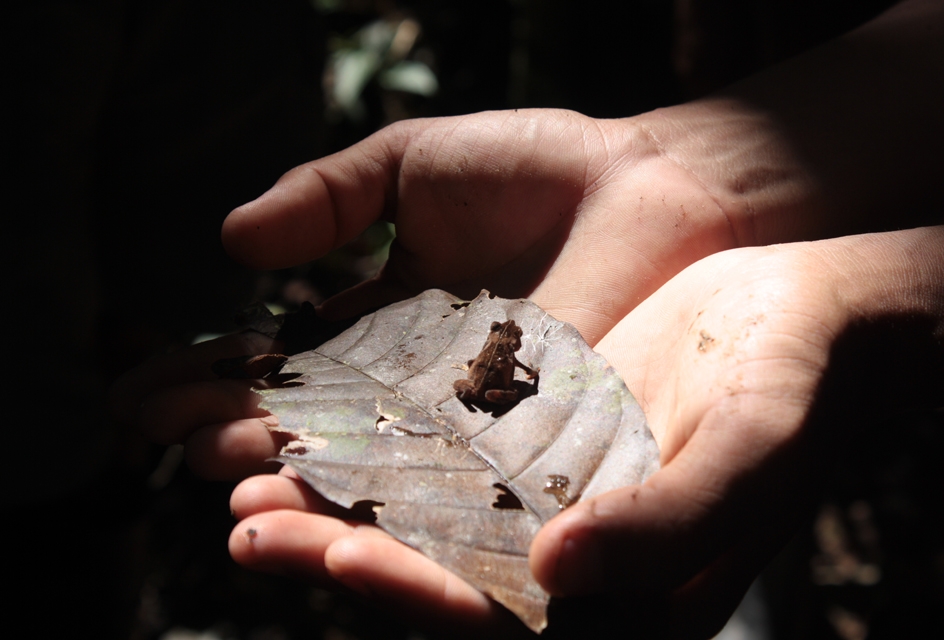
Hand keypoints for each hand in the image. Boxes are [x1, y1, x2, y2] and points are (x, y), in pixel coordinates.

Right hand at [111, 106, 764, 478]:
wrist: (650, 188)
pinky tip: (324, 509)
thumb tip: (230, 243)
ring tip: (230, 492)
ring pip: (361, 471)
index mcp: (375, 327)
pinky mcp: (520, 447)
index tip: (139, 394)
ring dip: (291, 485)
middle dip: (234, 441)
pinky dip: (381, 501)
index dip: (206, 382)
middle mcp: (408, 388)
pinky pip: (443, 485)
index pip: (271, 367)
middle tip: (174, 446)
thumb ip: (324, 199)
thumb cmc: (538, 168)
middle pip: (304, 429)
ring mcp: (462, 423)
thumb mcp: (409, 166)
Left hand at [227, 227, 942, 638]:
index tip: (333, 551)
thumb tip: (558, 576)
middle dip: (339, 550)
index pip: (497, 619)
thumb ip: (666, 527)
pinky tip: (316, 410)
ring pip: (422, 509)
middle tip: (245, 524)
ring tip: (245, 472)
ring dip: (337, 494)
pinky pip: (439, 441)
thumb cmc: (799, 389)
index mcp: (621, 595)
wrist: (803, 314)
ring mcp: (543, 495)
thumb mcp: (747, 454)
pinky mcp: (528, 435)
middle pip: (436, 572)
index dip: (412, 591)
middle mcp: (570, 557)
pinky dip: (377, 433)